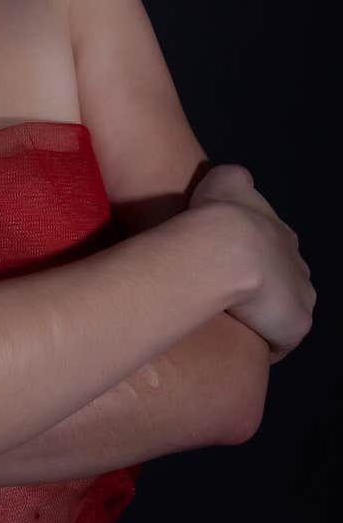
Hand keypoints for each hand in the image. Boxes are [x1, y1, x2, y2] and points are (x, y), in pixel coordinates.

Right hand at [187, 164, 315, 365]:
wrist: (226, 249)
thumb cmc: (220, 215)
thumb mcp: (226, 179)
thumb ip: (236, 180)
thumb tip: (239, 182)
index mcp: (282, 236)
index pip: (274, 250)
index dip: (254, 259)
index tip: (230, 266)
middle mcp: (299, 265)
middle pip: (286, 282)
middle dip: (266, 289)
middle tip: (231, 295)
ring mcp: (302, 297)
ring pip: (286, 311)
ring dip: (267, 317)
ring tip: (235, 322)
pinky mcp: (296, 326)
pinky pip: (281, 341)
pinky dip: (264, 342)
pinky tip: (241, 342)